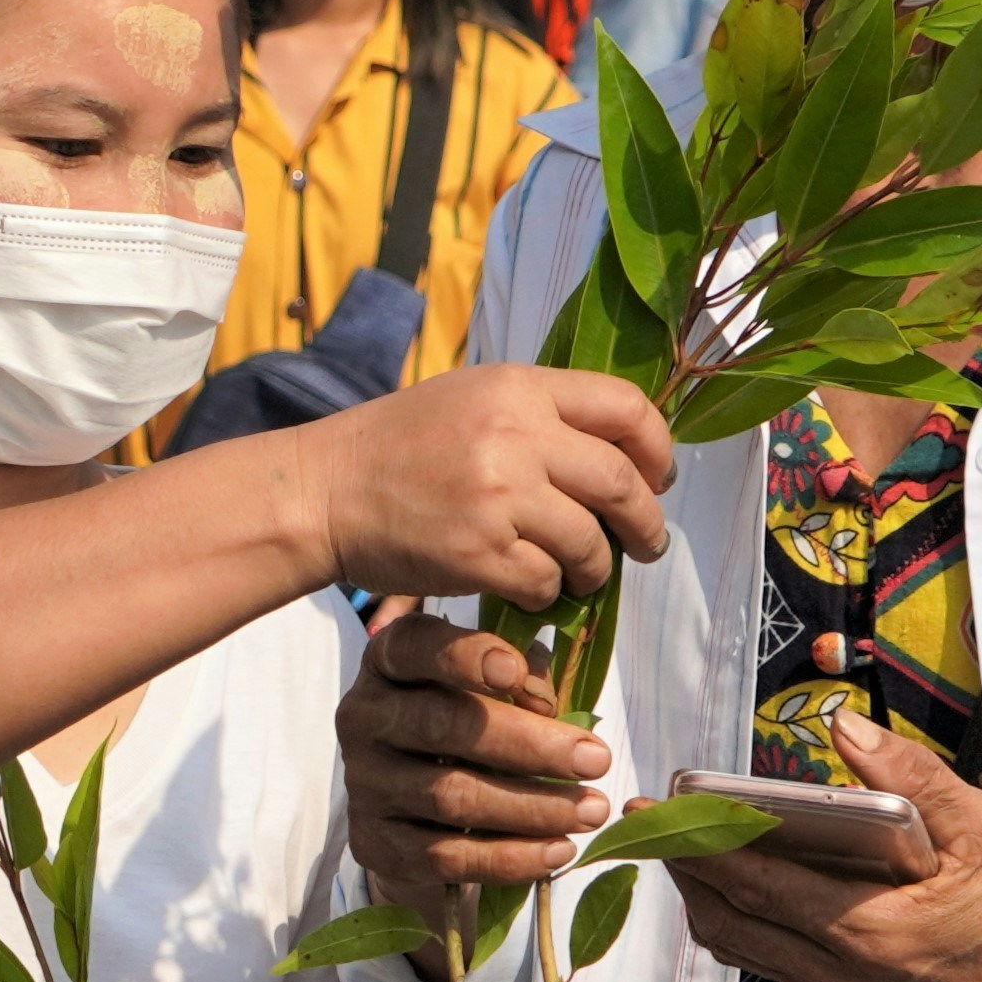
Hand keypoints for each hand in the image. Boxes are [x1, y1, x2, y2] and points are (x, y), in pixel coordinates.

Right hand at [280, 367, 671, 608]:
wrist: (324, 491)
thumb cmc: (398, 446)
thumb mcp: (471, 398)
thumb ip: (541, 413)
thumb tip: (623, 454)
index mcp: (518, 388)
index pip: (626, 409)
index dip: (657, 450)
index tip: (657, 479)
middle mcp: (515, 435)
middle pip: (620, 483)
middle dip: (645, 523)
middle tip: (646, 544)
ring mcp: (498, 496)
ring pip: (589, 543)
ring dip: (595, 567)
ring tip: (580, 573)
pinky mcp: (478, 553)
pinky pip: (546, 582)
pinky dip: (547, 593)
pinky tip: (527, 586)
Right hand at [337, 603, 611, 914]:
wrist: (412, 808)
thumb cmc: (468, 727)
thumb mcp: (493, 685)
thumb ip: (521, 676)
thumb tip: (544, 700)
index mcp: (390, 663)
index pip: (415, 646)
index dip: (464, 656)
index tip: (515, 672)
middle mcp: (365, 718)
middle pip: (443, 725)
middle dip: (528, 744)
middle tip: (597, 759)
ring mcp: (364, 784)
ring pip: (450, 797)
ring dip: (531, 806)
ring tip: (591, 810)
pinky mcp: (375, 843)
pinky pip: (446, 856)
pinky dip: (508, 857)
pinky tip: (557, 851)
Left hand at [657, 710, 981, 981]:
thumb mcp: (981, 828)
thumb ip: (911, 777)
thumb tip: (843, 727)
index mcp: (870, 932)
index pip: (756, 887)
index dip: (695, 847)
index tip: (653, 811)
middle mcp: (843, 975)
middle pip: (729, 923)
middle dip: (682, 873)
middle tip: (652, 825)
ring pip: (742, 949)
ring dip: (707, 899)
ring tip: (686, 848)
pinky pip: (771, 961)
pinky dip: (743, 921)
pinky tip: (742, 882)